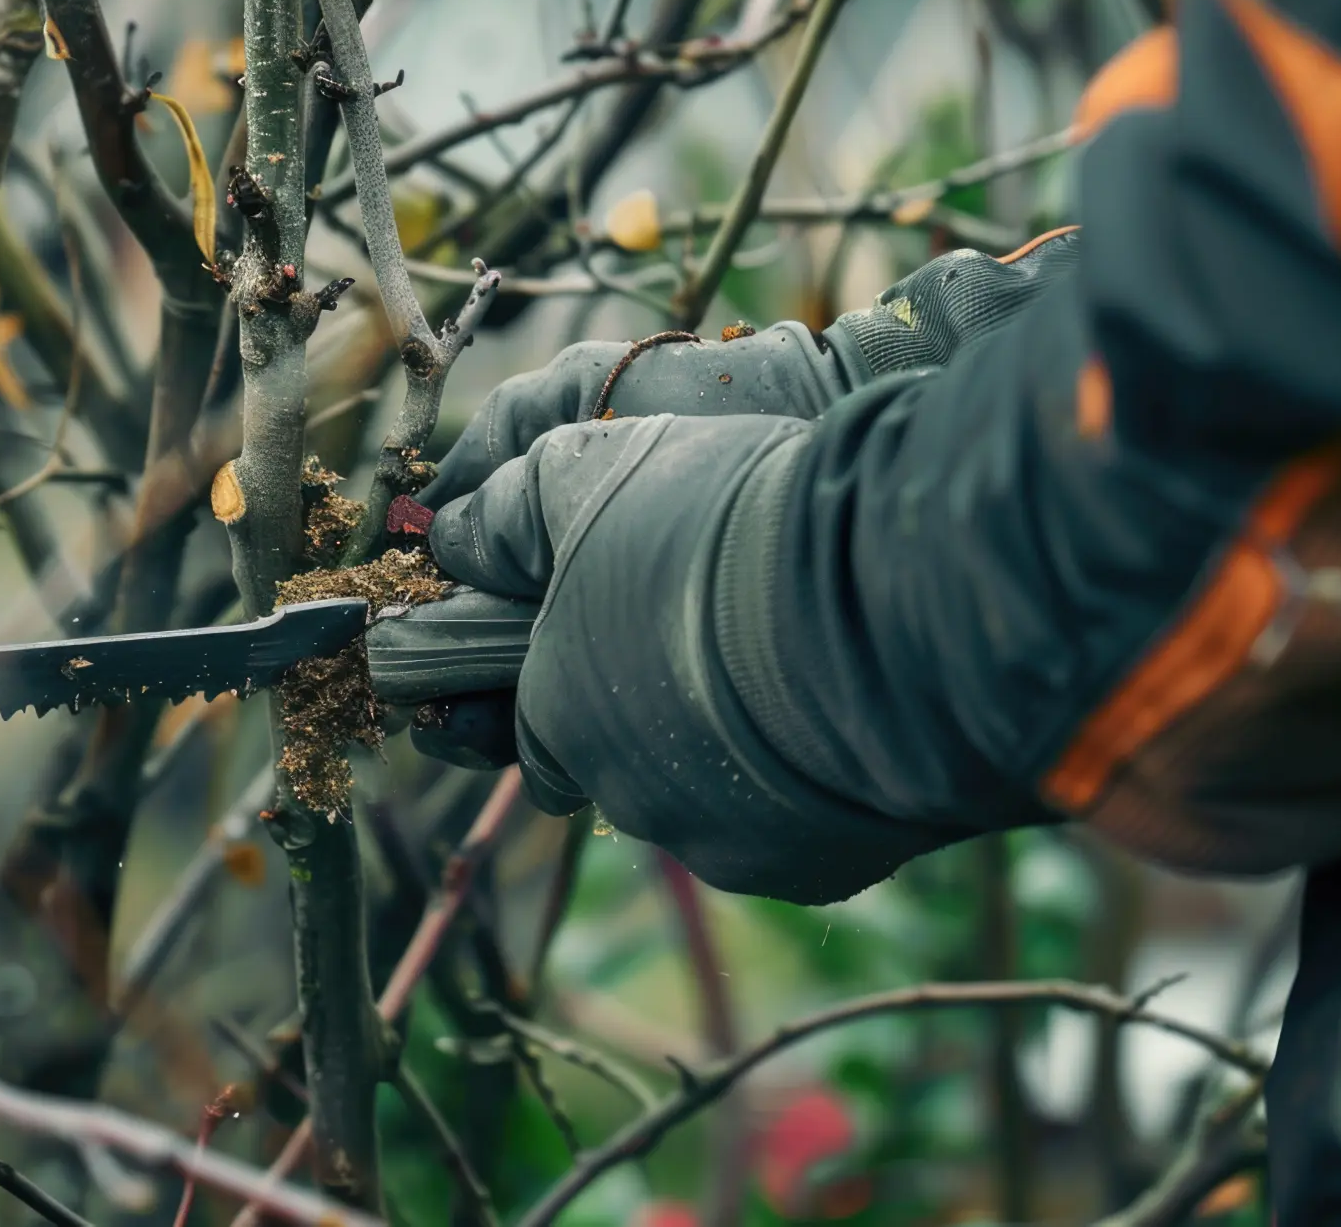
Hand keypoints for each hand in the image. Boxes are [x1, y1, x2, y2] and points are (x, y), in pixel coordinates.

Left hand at [368, 233, 1077, 900]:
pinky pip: (799, 819)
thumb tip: (450, 535)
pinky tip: (838, 700)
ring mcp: (729, 845)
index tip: (594, 625)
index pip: (527, 723)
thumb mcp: (590, 474)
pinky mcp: (821, 867)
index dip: (556, 671)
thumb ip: (508, 510)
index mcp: (556, 722)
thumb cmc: (719, 530)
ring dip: (729, 738)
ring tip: (784, 655)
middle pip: (621, 757)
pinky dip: (806, 770)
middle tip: (701, 627)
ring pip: (711, 793)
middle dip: (647, 699)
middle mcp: (628, 802)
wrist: (890, 604)